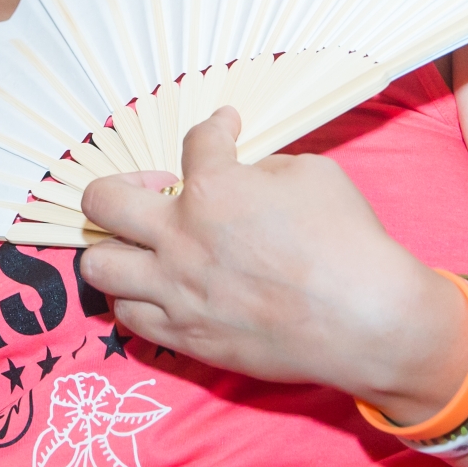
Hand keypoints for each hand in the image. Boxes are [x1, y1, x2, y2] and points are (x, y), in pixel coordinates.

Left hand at [78, 108, 467, 419]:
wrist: (367, 320)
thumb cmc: (347, 241)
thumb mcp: (313, 174)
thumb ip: (263, 169)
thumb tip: (245, 177)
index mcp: (212, 190)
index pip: (195, 142)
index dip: (215, 128)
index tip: (225, 129)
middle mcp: (180, 240)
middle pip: (101, 203)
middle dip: (120, 187)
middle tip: (153, 193)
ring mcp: (177, 294)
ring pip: (100, 268)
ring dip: (119, 249)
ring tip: (145, 248)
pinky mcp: (187, 338)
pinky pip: (130, 318)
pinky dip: (137, 298)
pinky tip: (158, 289)